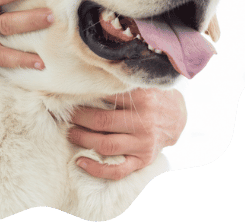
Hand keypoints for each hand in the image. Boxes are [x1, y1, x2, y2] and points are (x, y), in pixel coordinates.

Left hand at [68, 88, 186, 179]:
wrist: (177, 115)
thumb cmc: (151, 95)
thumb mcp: (140, 82)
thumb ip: (119, 81)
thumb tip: (88, 75)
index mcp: (142, 97)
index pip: (105, 95)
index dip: (84, 95)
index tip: (69, 94)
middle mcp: (144, 121)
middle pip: (102, 121)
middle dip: (79, 118)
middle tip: (66, 114)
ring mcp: (144, 143)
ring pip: (106, 145)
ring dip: (83, 139)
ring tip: (70, 132)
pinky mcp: (144, 159)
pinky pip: (118, 170)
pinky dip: (97, 169)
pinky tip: (80, 161)